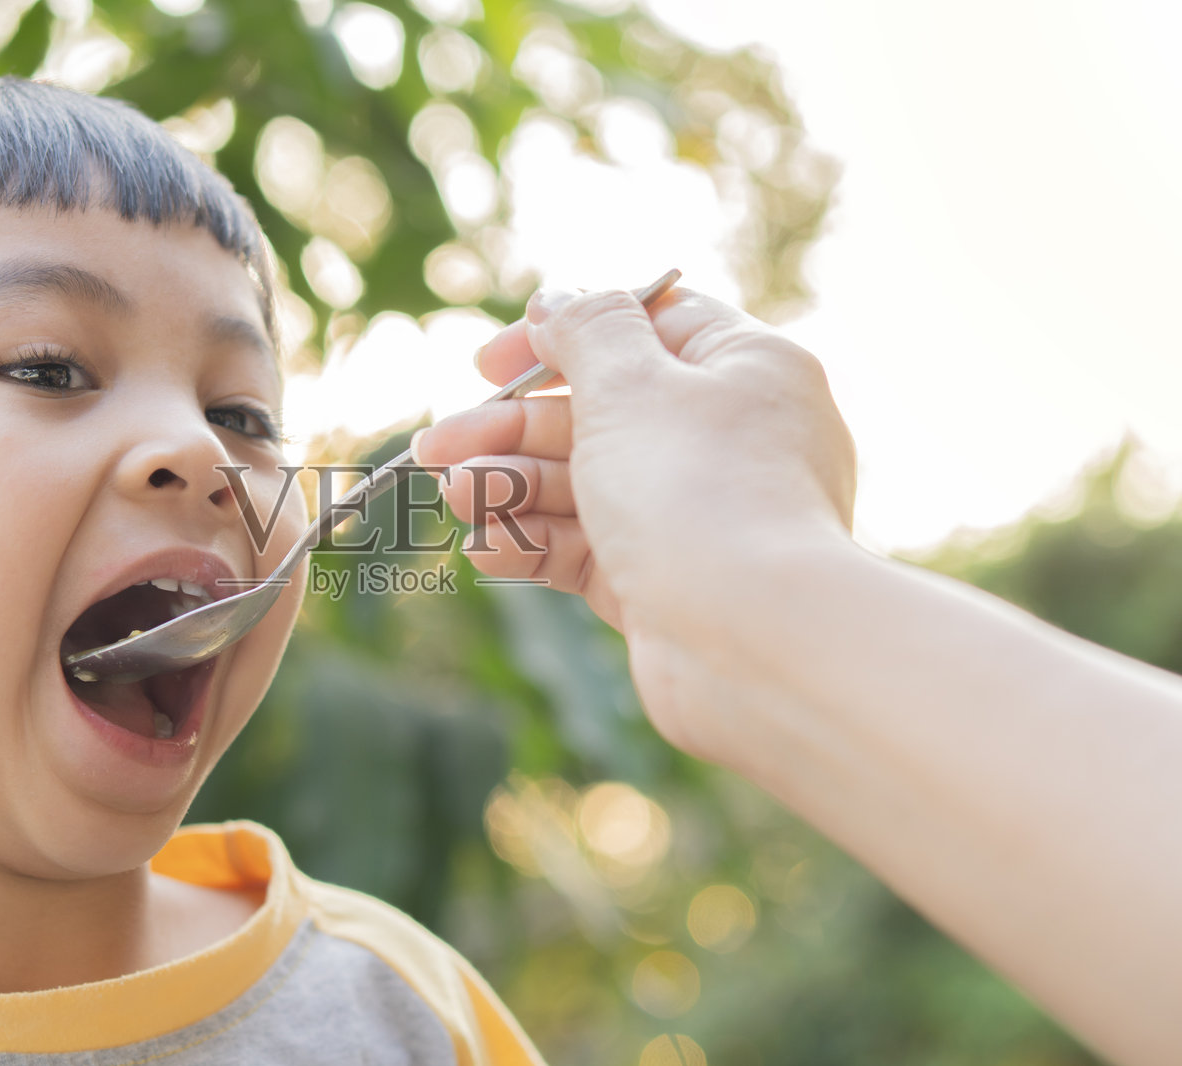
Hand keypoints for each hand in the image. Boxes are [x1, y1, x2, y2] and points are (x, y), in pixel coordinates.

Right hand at [414, 286, 856, 752]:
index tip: (488, 364)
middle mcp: (727, 437)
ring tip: (456, 498)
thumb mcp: (631, 384)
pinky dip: (536, 544)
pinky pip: (589, 549)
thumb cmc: (699, 493)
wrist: (752, 640)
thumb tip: (559, 302)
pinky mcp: (667, 581)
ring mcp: (697, 514)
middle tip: (436, 448)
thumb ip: (587, 331)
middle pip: (598, 412)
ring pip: (585, 484)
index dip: (560, 336)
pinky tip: (487, 550)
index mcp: (743, 368)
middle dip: (510, 429)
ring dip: (511, 486)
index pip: (643, 327)